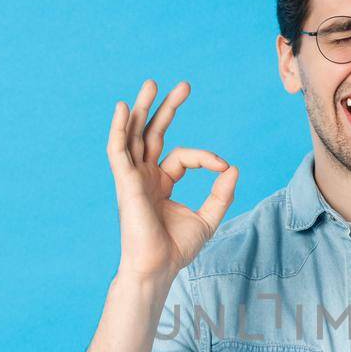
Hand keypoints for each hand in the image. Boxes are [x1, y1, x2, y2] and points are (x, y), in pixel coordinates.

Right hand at [106, 78, 238, 279]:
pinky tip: (121, 107)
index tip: (223, 167)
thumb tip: (233, 167)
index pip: (183, 156)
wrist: (158, 267)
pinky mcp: (124, 182)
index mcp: (161, 182)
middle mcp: (144, 176)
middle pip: (153, 133)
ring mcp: (132, 178)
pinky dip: (117, 128)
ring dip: (142, 108)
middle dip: (167, 108)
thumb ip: (221, 194)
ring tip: (152, 83)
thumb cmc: (176, 249)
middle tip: (184, 85)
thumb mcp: (207, 218)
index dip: (206, 157)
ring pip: (134, 135)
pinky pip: (117, 150)